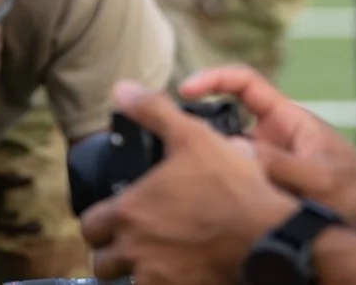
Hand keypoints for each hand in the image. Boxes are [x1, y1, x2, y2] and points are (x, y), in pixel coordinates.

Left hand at [81, 84, 296, 283]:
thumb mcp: (193, 136)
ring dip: (135, 272)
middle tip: (131, 242)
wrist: (265, 235)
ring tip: (155, 259)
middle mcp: (135, 251)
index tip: (113, 218)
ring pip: (127, 283)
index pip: (90, 227)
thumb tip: (121, 90)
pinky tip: (181, 271)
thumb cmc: (230, 185)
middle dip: (112, 254)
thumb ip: (153, 112)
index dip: (99, 222)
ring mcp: (155, 278)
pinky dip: (163, 283)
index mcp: (130, 212)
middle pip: (102, 264)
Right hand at [179, 67, 355, 173]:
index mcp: (288, 119)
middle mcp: (271, 138)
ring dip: (206, 161)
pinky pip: (231, 181)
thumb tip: (231, 149)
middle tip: (168, 138)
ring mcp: (265, 165)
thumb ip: (280, 164)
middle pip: (224, 120)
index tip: (186, 89)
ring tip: (180, 175)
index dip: (215, 79)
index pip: (245, 84)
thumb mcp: (321, 178)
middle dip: (197, 125)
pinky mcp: (261, 190)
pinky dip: (215, 187)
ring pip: (224, 155)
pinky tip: (200, 204)